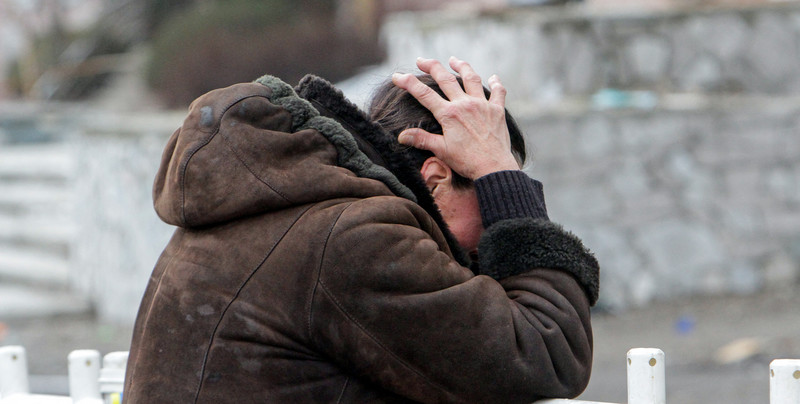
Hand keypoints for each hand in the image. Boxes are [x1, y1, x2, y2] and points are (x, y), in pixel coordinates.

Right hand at [391, 57, 519, 179]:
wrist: (493, 167)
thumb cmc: (466, 161)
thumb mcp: (441, 150)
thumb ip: (421, 139)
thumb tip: (401, 136)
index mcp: (448, 114)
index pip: (423, 94)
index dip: (408, 82)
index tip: (397, 76)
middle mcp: (464, 104)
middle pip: (445, 78)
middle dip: (431, 66)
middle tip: (421, 60)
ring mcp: (482, 105)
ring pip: (471, 78)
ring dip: (461, 66)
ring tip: (453, 60)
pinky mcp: (497, 110)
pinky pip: (498, 92)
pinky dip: (496, 83)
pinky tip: (494, 77)